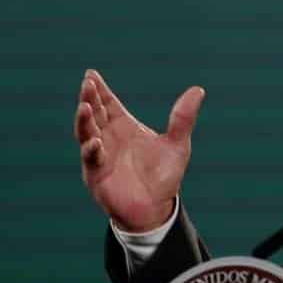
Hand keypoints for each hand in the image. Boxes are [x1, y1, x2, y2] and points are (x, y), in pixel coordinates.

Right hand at [74, 69, 204, 231]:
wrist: (156, 208)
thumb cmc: (164, 175)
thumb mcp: (177, 144)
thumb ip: (183, 118)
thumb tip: (198, 90)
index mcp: (124, 127)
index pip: (109, 104)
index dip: (100, 90)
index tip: (92, 74)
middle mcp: (108, 137)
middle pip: (94, 113)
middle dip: (88, 98)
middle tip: (87, 84)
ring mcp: (100, 154)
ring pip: (85, 132)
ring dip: (84, 120)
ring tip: (85, 105)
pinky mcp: (96, 173)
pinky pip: (91, 159)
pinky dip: (92, 149)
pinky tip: (96, 141)